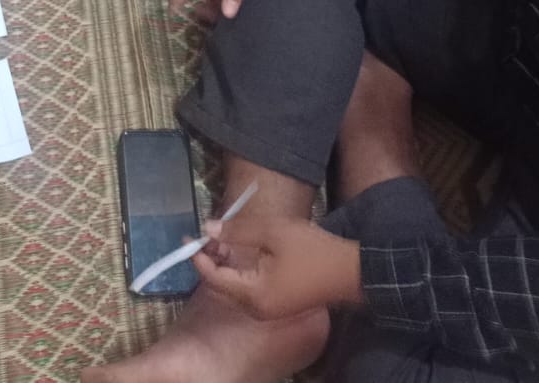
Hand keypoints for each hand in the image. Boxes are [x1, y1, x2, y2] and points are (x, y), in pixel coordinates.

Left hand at [194, 216, 361, 319]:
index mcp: (253, 295)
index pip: (214, 278)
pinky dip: (239, 271)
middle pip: (222, 286)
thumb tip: (207, 228)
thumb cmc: (311, 250)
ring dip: (224, 264)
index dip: (198, 256)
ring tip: (221, 237)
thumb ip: (237, 231)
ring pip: (235, 288)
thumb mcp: (272, 232)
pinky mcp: (278, 304)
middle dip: (210, 259)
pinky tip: (241, 250)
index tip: (188, 236)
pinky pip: (248, 289)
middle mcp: (257, 309)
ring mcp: (268, 310)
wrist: (350, 270)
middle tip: (205, 234)